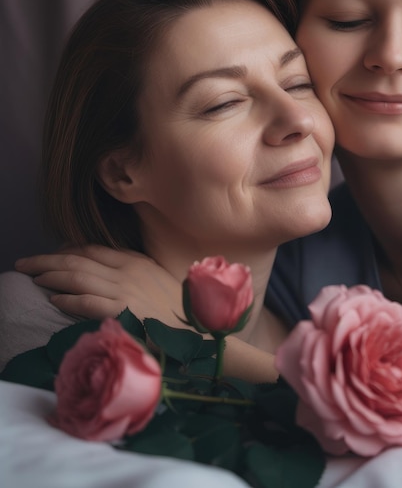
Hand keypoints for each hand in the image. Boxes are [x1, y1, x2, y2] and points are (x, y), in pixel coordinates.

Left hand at [15, 245, 183, 327]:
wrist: (198, 328)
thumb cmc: (180, 308)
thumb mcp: (158, 280)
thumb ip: (134, 272)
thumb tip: (107, 272)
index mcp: (136, 261)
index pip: (93, 249)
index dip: (66, 251)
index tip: (51, 256)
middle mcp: (128, 271)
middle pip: (79, 260)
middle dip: (47, 260)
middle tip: (25, 263)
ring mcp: (125, 290)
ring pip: (78, 276)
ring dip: (50, 275)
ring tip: (32, 277)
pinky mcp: (123, 311)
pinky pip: (88, 302)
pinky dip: (68, 299)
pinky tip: (54, 299)